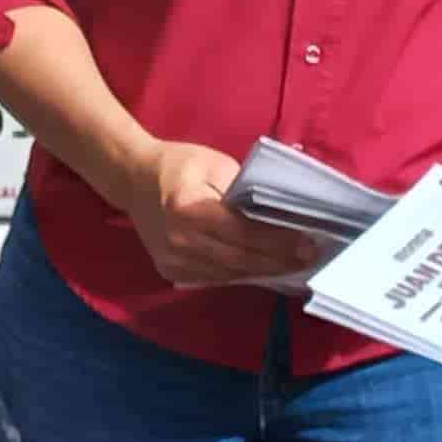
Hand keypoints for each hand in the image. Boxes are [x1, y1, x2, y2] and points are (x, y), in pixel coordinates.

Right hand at [113, 140, 323, 289]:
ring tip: (292, 266)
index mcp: (188, 209)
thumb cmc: (179, 165)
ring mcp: (172, 260)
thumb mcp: (215, 164)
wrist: (133, 179)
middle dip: (278, 261)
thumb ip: (242, 191)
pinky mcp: (170, 271)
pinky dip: (241, 274)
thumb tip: (277, 215)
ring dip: (263, 272)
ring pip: (228, 274)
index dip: (277, 241)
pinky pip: (214, 277)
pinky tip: (263, 269)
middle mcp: (178, 240)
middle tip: (309, 259)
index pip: (243, 232)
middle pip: (239, 259)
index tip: (308, 244)